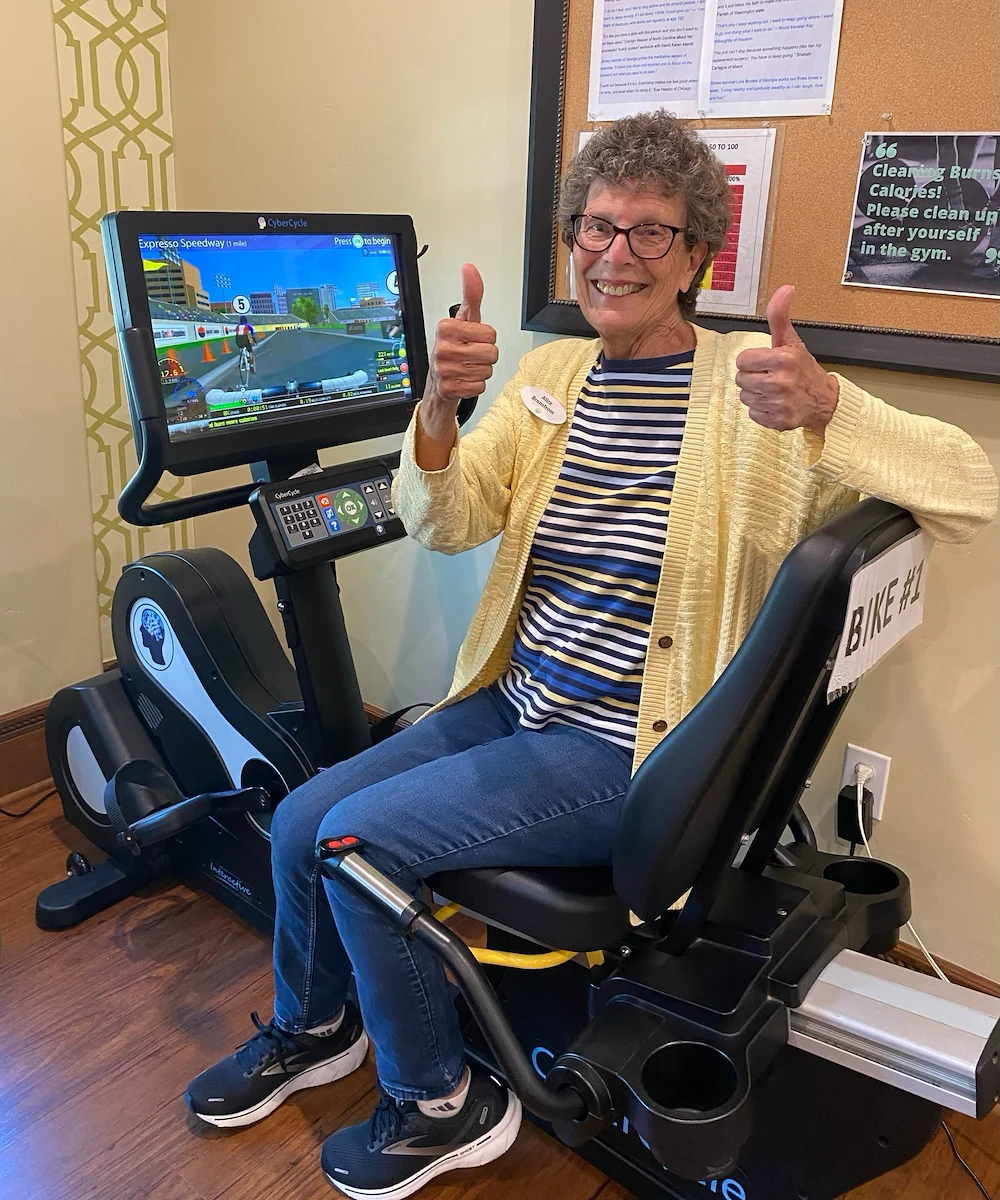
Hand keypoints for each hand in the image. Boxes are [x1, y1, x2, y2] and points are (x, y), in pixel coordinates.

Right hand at [424, 264, 498, 407]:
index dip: (486, 338)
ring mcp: (444, 370)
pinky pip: (479, 386)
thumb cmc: (455, 347)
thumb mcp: (465, 319)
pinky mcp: (449, 388)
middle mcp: (442, 348)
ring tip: (468, 367)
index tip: (472, 339)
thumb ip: (472, 295)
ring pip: (487, 370)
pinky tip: (464, 379)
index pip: (491, 334)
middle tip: (472, 355)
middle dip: (486, 356)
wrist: (439, 379)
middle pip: (492, 353)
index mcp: (446, 328)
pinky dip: (475, 385)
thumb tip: (470, 269)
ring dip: (481, 371)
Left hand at [735, 285, 839, 435]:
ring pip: (745, 397)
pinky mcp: (778, 421)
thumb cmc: (804, 370)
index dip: (752, 361)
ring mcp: (780, 403)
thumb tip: (784, 289)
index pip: (742, 360)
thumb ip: (780, 316)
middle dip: (753, 377)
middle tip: (770, 376)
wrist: (824, 400)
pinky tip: (775, 403)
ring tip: (773, 390)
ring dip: (756, 394)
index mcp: (783, 359)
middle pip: (741, 379)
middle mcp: (781, 382)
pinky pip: (753, 414)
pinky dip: (762, 410)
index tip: (765, 362)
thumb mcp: (791, 341)